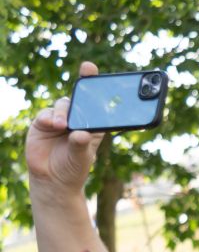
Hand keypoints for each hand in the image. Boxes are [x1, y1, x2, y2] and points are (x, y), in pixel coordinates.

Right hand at [25, 62, 105, 197]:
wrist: (53, 180)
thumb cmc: (74, 168)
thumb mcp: (82, 157)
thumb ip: (81, 145)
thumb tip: (81, 133)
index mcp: (94, 124)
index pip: (99, 103)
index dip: (100, 85)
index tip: (102, 73)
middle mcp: (77, 118)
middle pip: (80, 96)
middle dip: (84, 83)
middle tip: (88, 71)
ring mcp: (59, 119)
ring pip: (64, 105)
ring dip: (64, 112)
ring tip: (64, 126)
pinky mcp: (43, 123)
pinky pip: (46, 115)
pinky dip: (50, 118)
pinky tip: (54, 126)